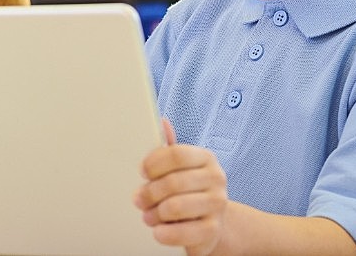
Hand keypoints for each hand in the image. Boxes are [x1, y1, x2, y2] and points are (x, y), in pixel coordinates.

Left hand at [134, 119, 227, 255]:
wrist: (211, 223)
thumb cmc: (189, 191)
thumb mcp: (180, 168)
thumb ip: (169, 149)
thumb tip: (162, 122)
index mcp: (206, 158)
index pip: (176, 154)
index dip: (153, 163)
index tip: (141, 172)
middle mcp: (216, 178)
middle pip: (173, 182)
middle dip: (149, 192)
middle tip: (138, 199)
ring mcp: (217, 204)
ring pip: (175, 207)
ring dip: (154, 213)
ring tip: (149, 216)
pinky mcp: (213, 230)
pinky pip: (183, 232)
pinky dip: (164, 233)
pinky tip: (158, 230)